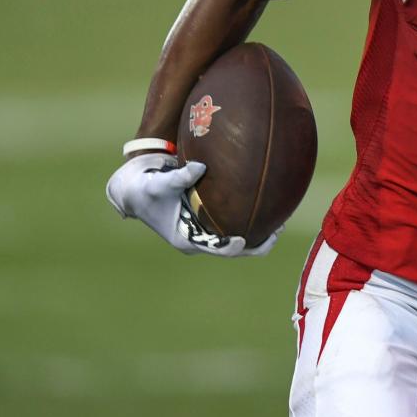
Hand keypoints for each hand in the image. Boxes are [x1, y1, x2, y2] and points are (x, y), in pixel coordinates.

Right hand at [105, 153, 277, 256]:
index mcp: (187, 239)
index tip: (244, 241)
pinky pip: (233, 223)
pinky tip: (268, 205)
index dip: (231, 248)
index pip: (215, 249)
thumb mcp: (160, 183)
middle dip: (256, 243)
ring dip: (259, 233)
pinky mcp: (208, 220)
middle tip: (278, 232)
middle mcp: (199, 238)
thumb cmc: (146, 188)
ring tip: (282, 223)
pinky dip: (249, 218)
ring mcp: (204, 231)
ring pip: (237, 239)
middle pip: (233, 249)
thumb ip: (180, 177)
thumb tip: (200, 166)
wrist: (135, 189)